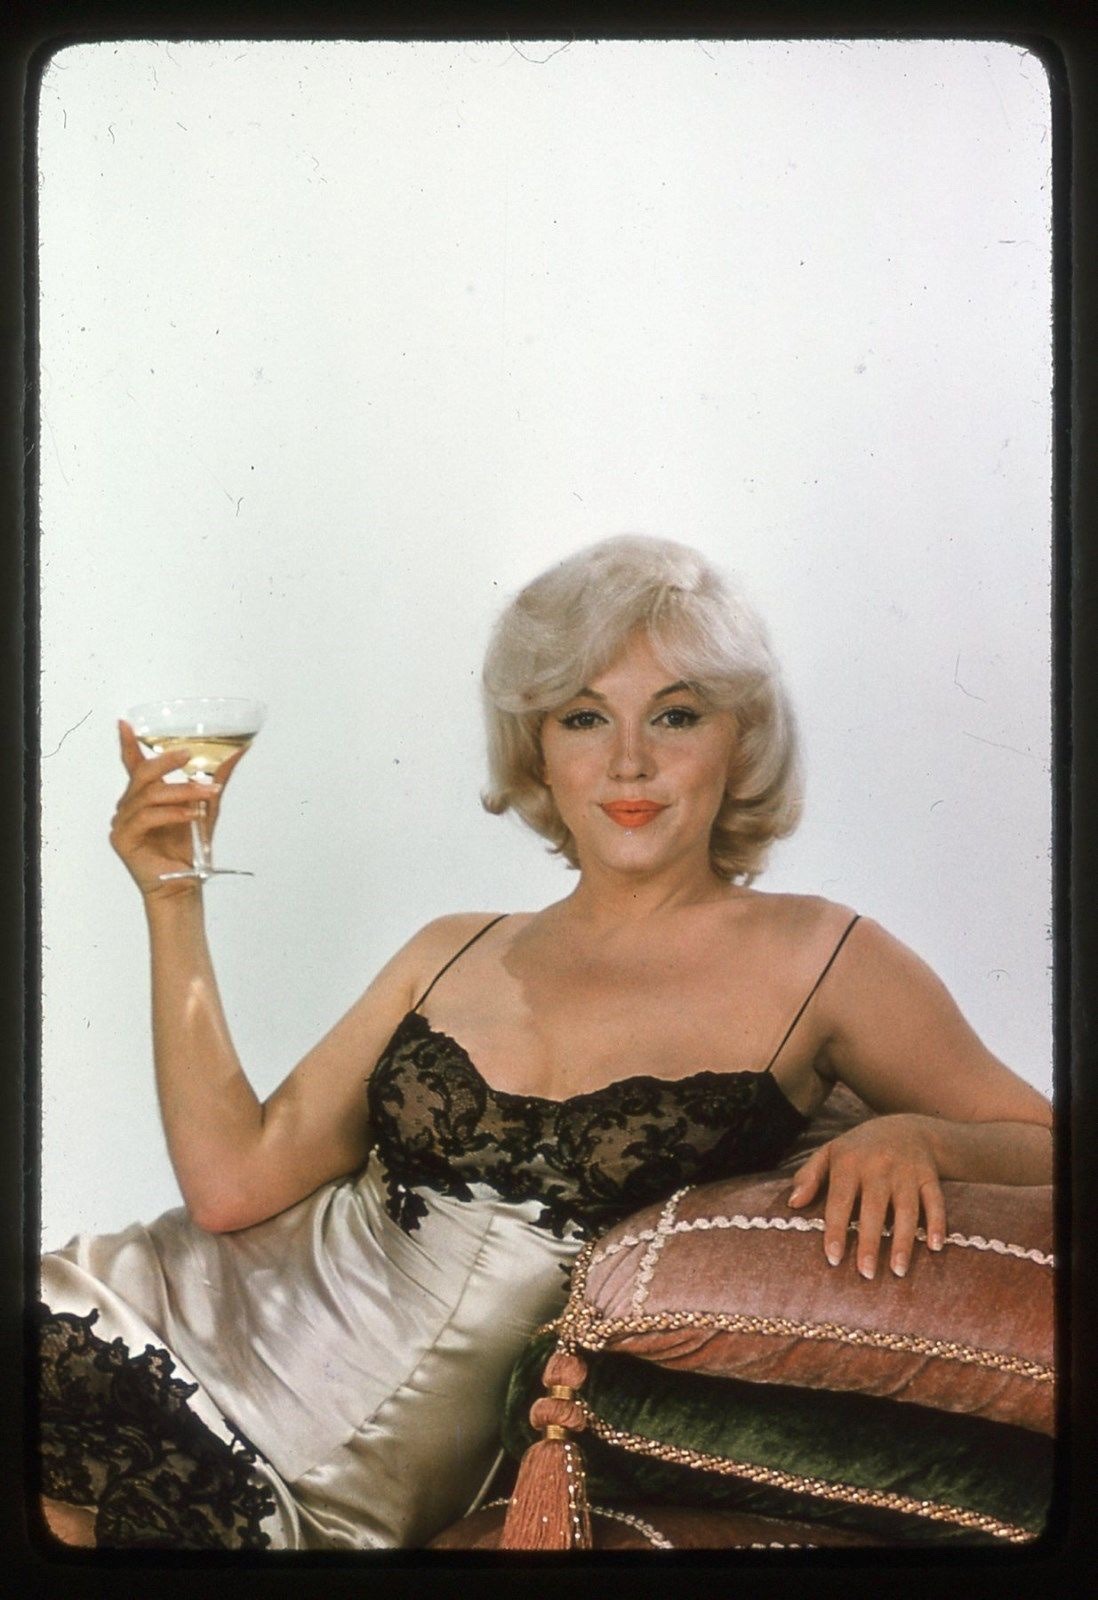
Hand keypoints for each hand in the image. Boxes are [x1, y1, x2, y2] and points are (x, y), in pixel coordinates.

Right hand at [110, 721, 246, 898]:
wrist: (183, 885)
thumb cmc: (189, 848)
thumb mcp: (206, 807)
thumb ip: (215, 779)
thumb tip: (236, 752)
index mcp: (143, 796)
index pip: (133, 765)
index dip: (128, 744)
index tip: (124, 723)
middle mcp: (128, 806)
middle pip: (142, 774)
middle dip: (166, 762)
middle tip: (189, 754)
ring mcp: (122, 822)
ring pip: (149, 795)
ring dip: (181, 791)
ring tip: (207, 793)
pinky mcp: (123, 839)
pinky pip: (146, 818)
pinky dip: (172, 813)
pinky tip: (191, 815)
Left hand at [787, 1114, 946, 1279]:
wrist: (906, 1127)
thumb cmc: (860, 1149)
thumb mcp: (830, 1153)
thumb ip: (808, 1176)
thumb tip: (793, 1204)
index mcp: (849, 1162)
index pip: (840, 1200)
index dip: (836, 1230)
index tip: (833, 1258)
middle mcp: (878, 1166)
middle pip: (874, 1210)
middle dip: (870, 1243)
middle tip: (866, 1274)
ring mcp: (906, 1171)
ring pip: (907, 1210)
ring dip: (904, 1242)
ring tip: (898, 1271)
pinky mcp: (929, 1176)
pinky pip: (935, 1202)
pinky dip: (938, 1224)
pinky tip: (935, 1247)